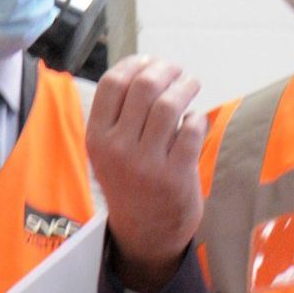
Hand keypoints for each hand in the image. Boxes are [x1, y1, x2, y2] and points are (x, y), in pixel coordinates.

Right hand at [87, 56, 206, 292]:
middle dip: (166, 70)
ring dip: (185, 86)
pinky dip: (196, 118)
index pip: (112, 83)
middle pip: (143, 87)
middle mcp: (117, 149)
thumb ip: (119, 113)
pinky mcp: (175, 175)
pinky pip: (191, 130)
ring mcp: (146, 164)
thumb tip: (145, 65)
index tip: (150, 62)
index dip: (135, 64)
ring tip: (191, 85)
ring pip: (168, 105)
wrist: (145, 231)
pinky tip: (194, 121)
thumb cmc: (130, 180)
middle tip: (178, 73)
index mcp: (97, 138)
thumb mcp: (108, 150)